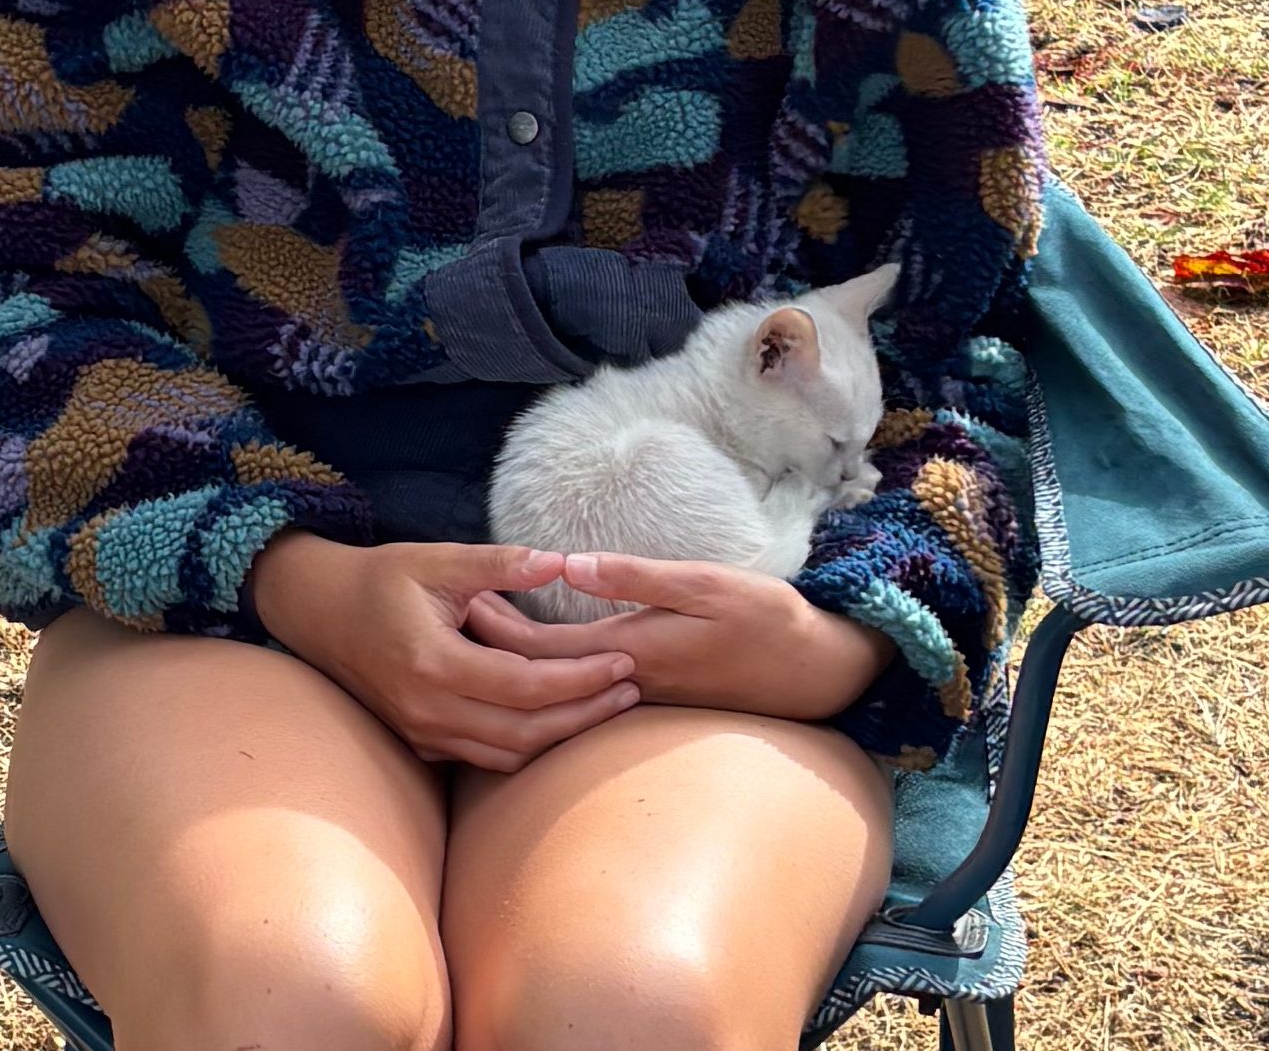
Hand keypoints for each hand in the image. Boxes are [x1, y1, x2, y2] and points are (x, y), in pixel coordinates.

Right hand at [250, 533, 640, 771]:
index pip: (526, 686)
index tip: (624, 660)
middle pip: (525, 732)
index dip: (581, 678)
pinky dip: (528, 745)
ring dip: (562, 736)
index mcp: (434, 663)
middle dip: (586, 714)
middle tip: (632, 689)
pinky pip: (485, 757)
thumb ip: (501, 563)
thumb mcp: (438, 560)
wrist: (317, 611)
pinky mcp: (420, 742)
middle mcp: (427, 709)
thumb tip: (564, 562)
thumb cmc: (380, 578)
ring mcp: (421, 732)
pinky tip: (561, 720)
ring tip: (608, 706)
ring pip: (508, 755)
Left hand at [465, 553, 895, 721]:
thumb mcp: (708, 584)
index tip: (459, 597)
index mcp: (633, 650)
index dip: (496, 625)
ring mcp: (639, 698)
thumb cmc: (769, 621)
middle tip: (450, 612)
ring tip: (476, 635)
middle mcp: (626, 684)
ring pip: (558, 692)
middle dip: (491, 647)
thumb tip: (569, 568)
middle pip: (538, 675)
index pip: (541, 648)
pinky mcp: (653, 699)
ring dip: (514, 667)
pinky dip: (548, 680)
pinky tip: (530, 664)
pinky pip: (582, 696)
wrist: (818, 674)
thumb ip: (637, 577)